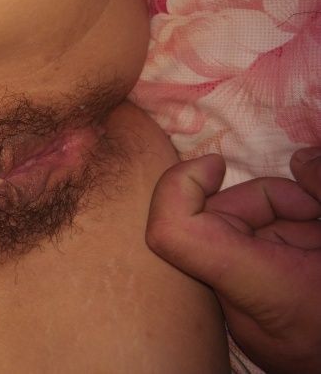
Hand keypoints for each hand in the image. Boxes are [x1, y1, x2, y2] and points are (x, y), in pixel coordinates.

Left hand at [145, 148, 320, 373]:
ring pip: (232, 242)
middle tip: (315, 208)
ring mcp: (248, 320)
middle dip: (259, 200)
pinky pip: (249, 266)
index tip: (217, 166)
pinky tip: (313, 250)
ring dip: (277, 221)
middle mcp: (243, 312)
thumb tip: (301, 160)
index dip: (179, 185)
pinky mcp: (258, 320)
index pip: (173, 233)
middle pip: (211, 226)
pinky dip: (280, 244)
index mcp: (264, 292)